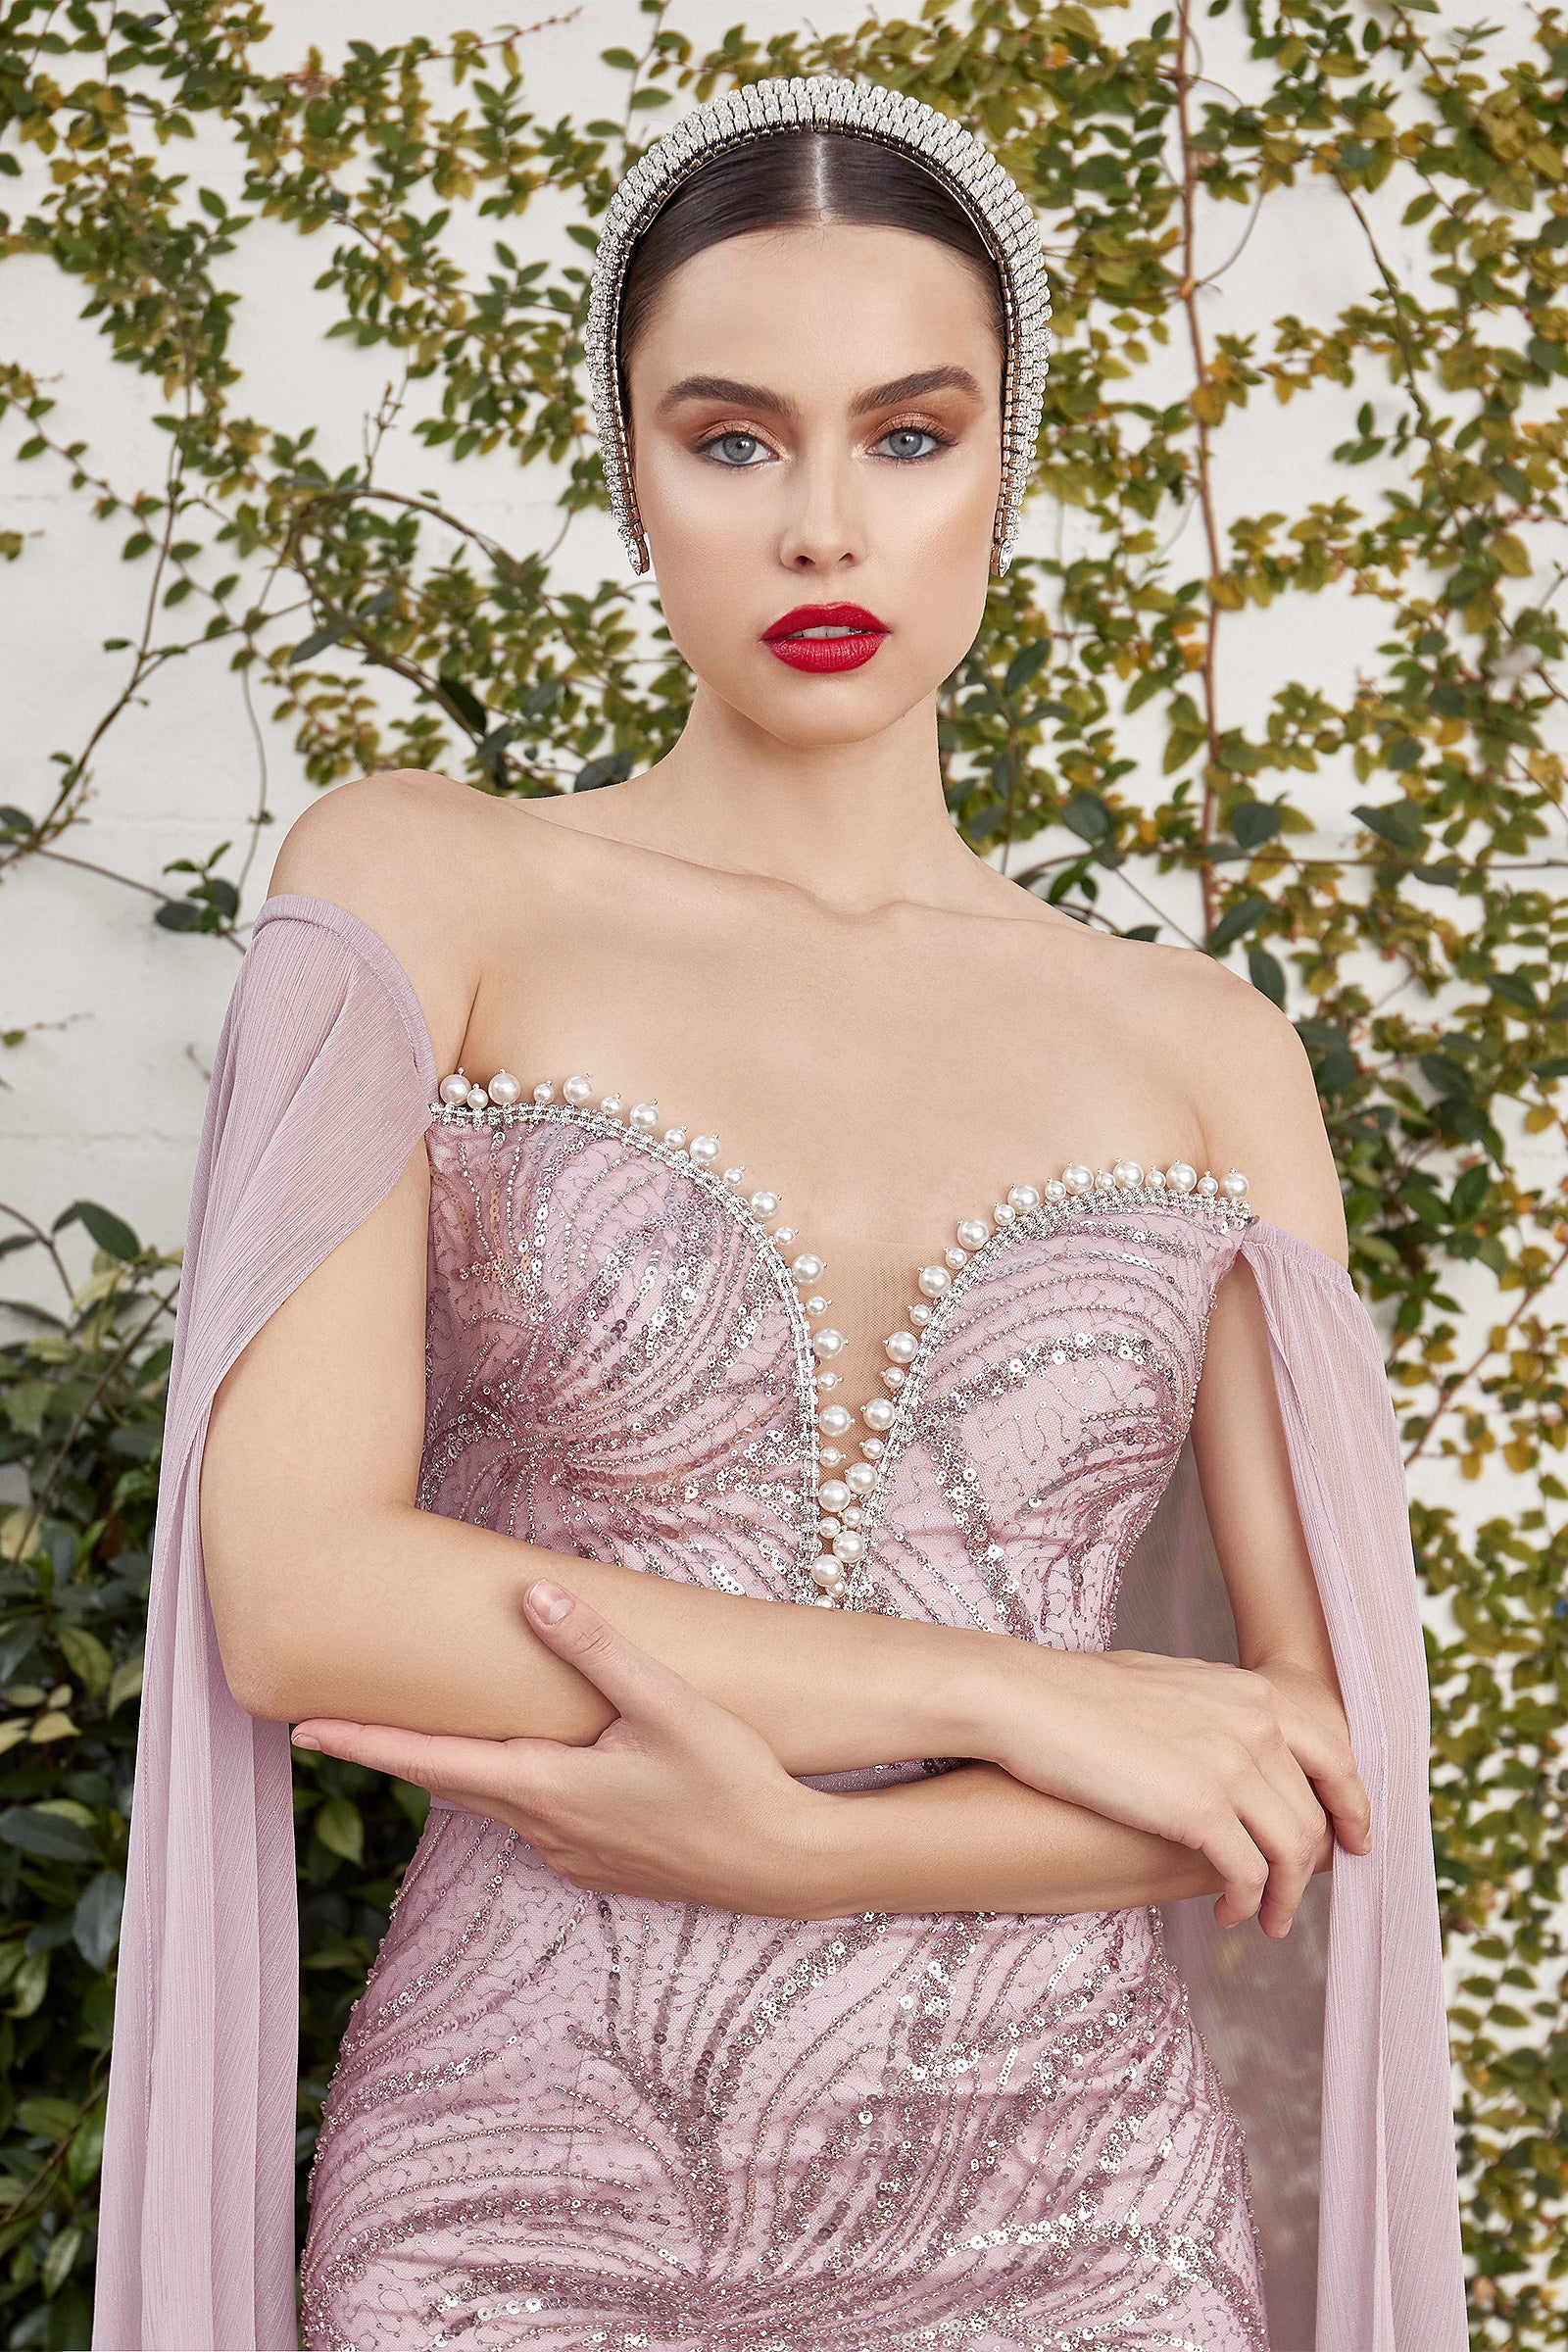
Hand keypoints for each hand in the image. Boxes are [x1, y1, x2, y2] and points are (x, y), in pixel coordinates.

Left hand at [289, 1580, 832, 1915]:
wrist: (787, 1865)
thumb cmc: (733, 1780)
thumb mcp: (668, 1704)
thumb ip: (598, 1650)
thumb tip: (533, 1595)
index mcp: (545, 1787)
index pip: (430, 1762)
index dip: (365, 1742)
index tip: (301, 1730)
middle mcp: (544, 1830)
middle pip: (451, 1784)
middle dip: (398, 1752)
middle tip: (338, 1723)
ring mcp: (572, 1854)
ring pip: (496, 1800)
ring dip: (461, 1768)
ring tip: (428, 1731)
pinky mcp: (602, 1863)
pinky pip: (536, 1818)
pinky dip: (513, 1785)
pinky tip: (534, 1763)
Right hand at [971, 1644, 1370, 1938]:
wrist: (1029, 1699)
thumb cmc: (1080, 1694)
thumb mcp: (1172, 1685)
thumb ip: (1218, 1713)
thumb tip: (1236, 1747)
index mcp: (1251, 1692)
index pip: (1334, 1754)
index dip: (1352, 1804)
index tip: (1354, 1840)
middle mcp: (1254, 1724)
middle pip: (1315, 1812)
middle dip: (1314, 1864)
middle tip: (1293, 1897)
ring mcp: (1231, 1765)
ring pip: (1293, 1850)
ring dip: (1283, 1896)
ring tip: (1264, 1920)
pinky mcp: (1199, 1808)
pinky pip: (1250, 1873)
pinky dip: (1247, 1902)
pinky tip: (1229, 1915)